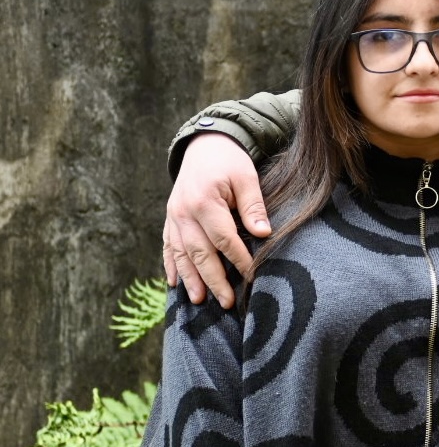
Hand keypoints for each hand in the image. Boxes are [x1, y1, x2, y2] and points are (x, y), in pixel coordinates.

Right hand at [163, 133, 270, 309]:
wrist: (204, 144)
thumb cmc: (229, 161)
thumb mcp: (246, 177)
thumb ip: (253, 205)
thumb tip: (263, 233)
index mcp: (204, 202)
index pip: (223, 238)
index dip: (238, 259)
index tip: (252, 276)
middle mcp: (183, 213)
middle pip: (199, 253)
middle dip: (212, 279)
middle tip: (226, 302)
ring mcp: (173, 217)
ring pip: (180, 253)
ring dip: (189, 279)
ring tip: (198, 300)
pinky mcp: (169, 218)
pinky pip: (168, 246)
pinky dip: (171, 265)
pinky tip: (175, 283)